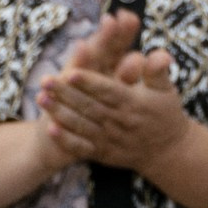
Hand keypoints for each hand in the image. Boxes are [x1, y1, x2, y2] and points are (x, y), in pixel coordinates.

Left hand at [38, 12, 192, 174]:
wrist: (167, 151)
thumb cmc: (165, 114)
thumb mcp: (167, 89)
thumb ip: (158, 71)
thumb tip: (160, 54)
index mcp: (134, 103)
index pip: (108, 91)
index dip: (90, 83)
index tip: (72, 72)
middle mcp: (120, 122)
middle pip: (89, 106)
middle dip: (66, 94)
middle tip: (46, 79)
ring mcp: (110, 139)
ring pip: (82, 126)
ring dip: (60, 113)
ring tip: (41, 99)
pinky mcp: (103, 153)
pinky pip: (83, 148)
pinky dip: (67, 140)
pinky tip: (50, 129)